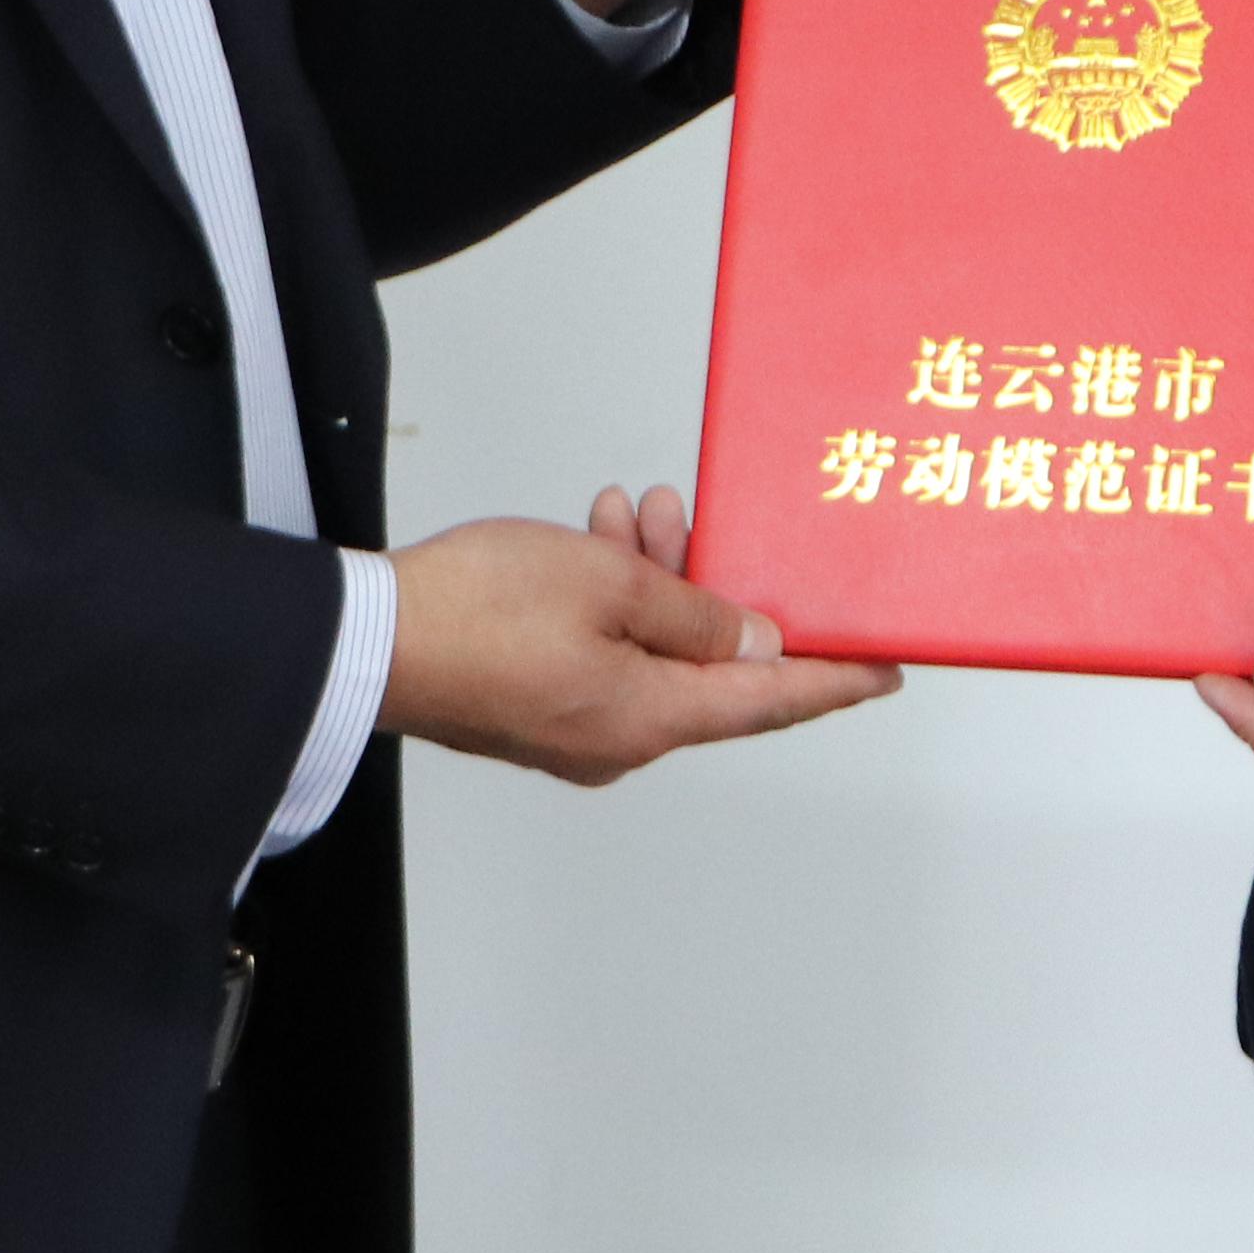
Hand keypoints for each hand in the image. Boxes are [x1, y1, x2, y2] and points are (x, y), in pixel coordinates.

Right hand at [386, 497, 897, 784]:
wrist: (367, 639)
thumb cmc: (476, 609)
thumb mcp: (608, 583)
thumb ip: (694, 613)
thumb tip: (754, 644)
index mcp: (650, 718)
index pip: (771, 702)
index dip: (834, 678)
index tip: (886, 667)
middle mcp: (620, 740)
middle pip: (711, 670)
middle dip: (724, 593)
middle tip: (730, 532)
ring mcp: (576, 730)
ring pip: (654, 650)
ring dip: (662, 580)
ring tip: (646, 512)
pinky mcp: (539, 709)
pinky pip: (608, 655)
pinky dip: (618, 600)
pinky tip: (601, 538)